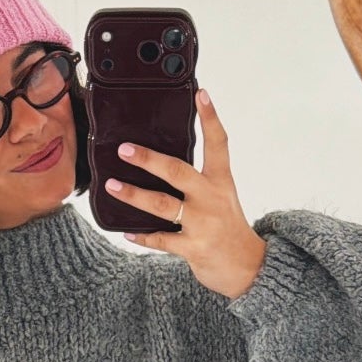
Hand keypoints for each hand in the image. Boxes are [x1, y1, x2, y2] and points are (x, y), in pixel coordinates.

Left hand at [104, 89, 267, 299]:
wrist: (249, 268)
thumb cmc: (230, 230)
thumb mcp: (223, 198)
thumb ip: (200, 182)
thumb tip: (166, 165)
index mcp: (221, 182)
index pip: (218, 143)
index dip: (210, 117)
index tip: (201, 93)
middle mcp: (211, 199)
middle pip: (177, 171)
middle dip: (149, 159)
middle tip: (125, 149)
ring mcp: (201, 224)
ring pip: (162, 205)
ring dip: (134, 195)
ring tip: (113, 186)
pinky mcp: (193, 247)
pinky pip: (161, 240)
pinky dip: (143, 237)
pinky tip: (128, 233)